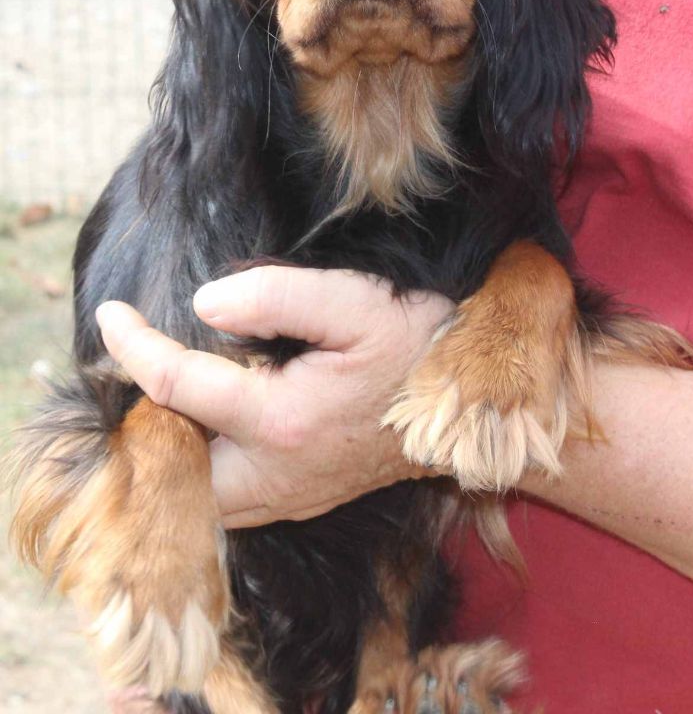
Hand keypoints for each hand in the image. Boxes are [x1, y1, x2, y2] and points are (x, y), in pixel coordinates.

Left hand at [96, 267, 453, 527]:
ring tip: (166, 394)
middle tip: (137, 363)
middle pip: (171, 464)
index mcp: (281, 421)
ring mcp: (290, 497)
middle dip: (142, 418)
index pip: (176, 386)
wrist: (476, 407)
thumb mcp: (356, 301)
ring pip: (197, 493)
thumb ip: (275, 297)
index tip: (110, 313)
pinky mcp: (303, 501)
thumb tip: (203, 306)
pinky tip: (208, 428)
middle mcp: (276, 475)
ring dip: (171, 447)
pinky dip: (202, 467)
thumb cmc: (419, 346)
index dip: (132, 346)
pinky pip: (228, 499)